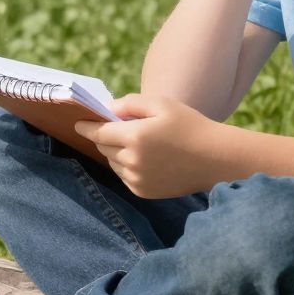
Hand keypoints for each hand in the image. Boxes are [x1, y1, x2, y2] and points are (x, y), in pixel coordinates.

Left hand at [75, 94, 218, 199]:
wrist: (215, 158)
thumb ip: (130, 103)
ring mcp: (138, 179)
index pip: (98, 133)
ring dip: (116, 152)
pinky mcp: (144, 191)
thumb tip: (108, 110)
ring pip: (113, 163)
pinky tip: (146, 158)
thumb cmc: (189, 125)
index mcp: (134, 136)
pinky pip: (125, 177)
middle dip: (106, 136)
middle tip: (118, 127)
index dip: (87, 127)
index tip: (78, 123)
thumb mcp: (161, 104)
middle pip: (104, 147)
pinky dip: (127, 167)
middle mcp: (132, 161)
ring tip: (138, 142)